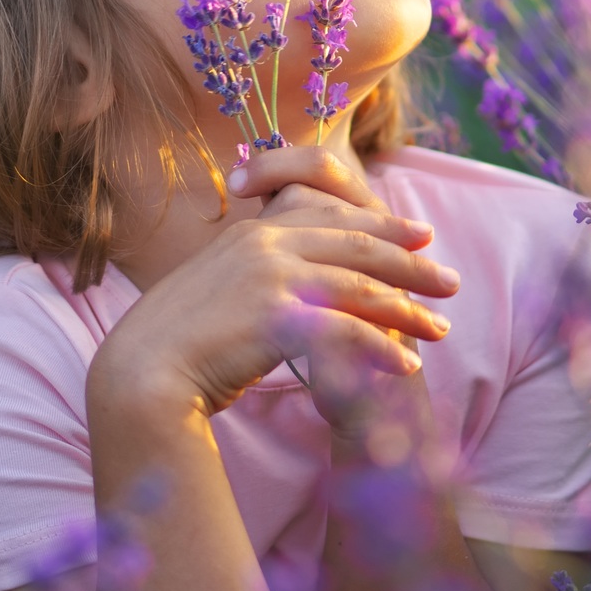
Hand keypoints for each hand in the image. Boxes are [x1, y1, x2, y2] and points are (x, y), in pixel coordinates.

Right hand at [87, 146, 460, 422]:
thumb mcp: (220, 289)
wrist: (141, 372)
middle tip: (449, 281)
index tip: (420, 234)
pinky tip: (408, 367)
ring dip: (407, 311)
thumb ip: (258, 275)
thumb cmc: (179, 342)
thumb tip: (294, 285)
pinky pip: (346, 331)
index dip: (382, 224)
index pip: (333, 217)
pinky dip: (382, 350)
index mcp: (255, 233)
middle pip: (357, 246)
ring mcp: (271, 278)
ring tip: (439, 331)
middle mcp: (266, 245)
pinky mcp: (276, 318)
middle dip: (411, 263)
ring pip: (360, 286)